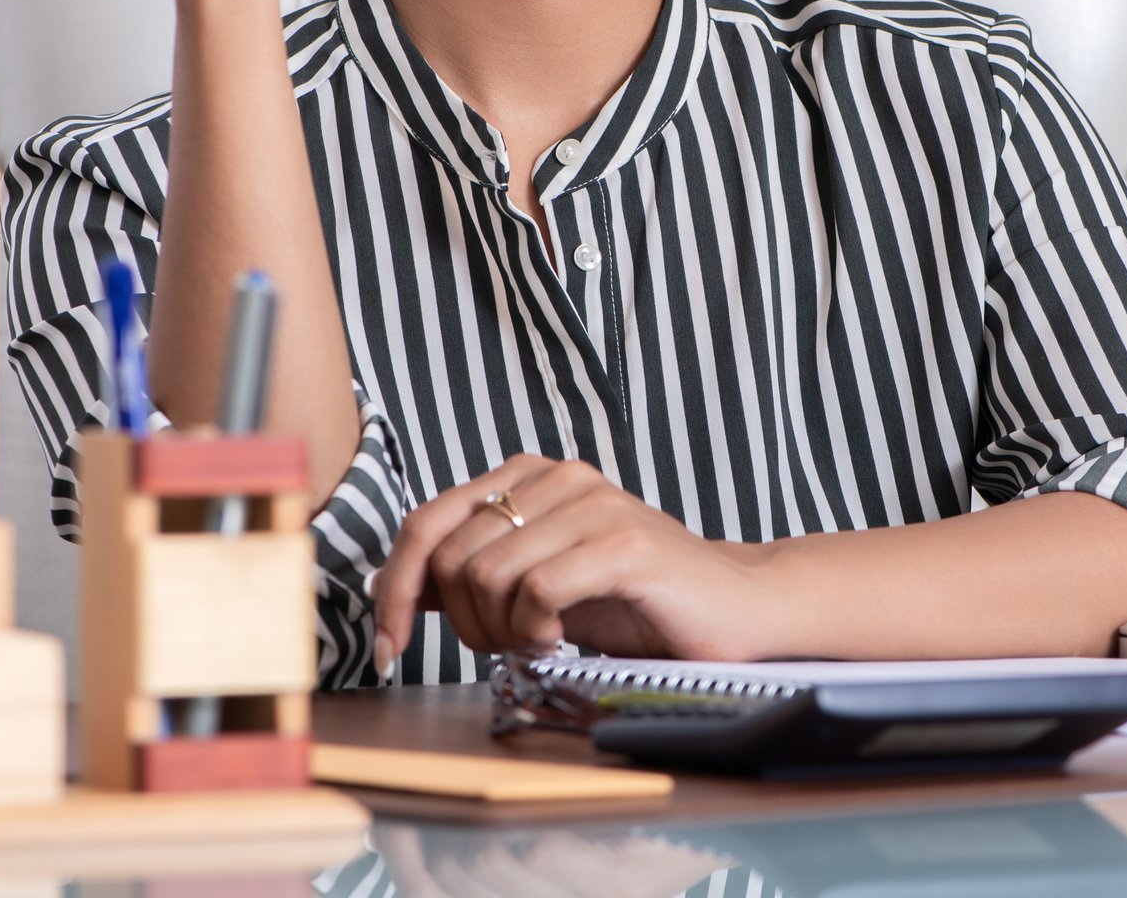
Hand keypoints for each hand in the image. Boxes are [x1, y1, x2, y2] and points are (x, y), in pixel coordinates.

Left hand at [371, 455, 784, 665]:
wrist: (735, 607)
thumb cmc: (635, 599)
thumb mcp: (539, 583)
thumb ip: (473, 576)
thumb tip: (391, 585)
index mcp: (528, 476)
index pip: (425, 523)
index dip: (396, 592)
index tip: (391, 650)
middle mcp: (557, 476)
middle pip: (450, 558)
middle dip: (461, 625)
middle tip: (507, 647)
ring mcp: (593, 504)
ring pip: (486, 576)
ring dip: (502, 633)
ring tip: (541, 641)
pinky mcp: (624, 542)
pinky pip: (536, 591)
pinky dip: (536, 632)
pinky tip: (564, 641)